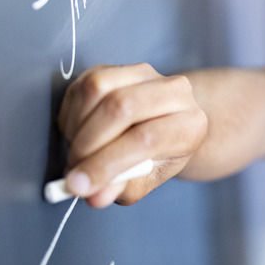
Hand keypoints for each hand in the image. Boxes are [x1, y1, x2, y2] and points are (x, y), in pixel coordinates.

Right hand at [56, 63, 208, 207]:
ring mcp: (146, 73)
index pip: (146, 139)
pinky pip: (83, 83)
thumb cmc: (157, 157)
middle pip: (120, 108)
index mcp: (191, 124)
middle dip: (87, 145)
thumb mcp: (146, 180)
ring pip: (98, 89)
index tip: (78, 187)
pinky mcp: (118, 67)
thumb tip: (95, 196)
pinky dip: (73, 114)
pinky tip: (78, 133)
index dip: (107, 164)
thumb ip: (123, 188)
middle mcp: (174, 91)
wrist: (164, 124)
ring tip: (78, 152)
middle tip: (72, 171)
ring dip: (77, 127)